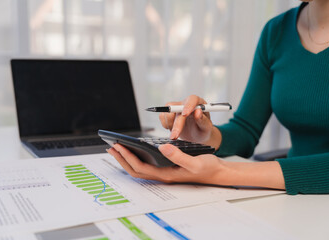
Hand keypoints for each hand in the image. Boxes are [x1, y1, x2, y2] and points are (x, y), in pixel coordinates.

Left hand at [107, 143, 227, 184]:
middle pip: (135, 170)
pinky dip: (136, 158)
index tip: (118, 146)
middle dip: (122, 159)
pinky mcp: (166, 168)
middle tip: (111, 147)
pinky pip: (146, 165)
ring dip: (127, 159)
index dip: (127, 157)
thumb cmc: (207, 167)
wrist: (217, 172)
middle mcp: (162, 174)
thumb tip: (162, 147)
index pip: (140, 167)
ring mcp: (164, 172)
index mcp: (167, 174)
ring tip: (117, 148)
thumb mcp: (195, 161)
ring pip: (139, 168)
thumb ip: (179, 156)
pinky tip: (134, 150)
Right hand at [159, 95, 220, 148]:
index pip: (192, 99)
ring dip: (169, 124)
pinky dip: (165, 124)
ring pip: (167, 111)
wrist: (197, 135)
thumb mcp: (206, 128)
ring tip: (176, 134)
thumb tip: (198, 112)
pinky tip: (172, 129)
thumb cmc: (203, 130)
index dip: (188, 105)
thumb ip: (203, 120)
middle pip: (177, 108)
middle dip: (176, 123)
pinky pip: (162, 116)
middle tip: (175, 136)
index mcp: (198, 103)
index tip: (185, 114)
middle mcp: (186, 103)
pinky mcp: (169, 114)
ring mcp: (176, 108)